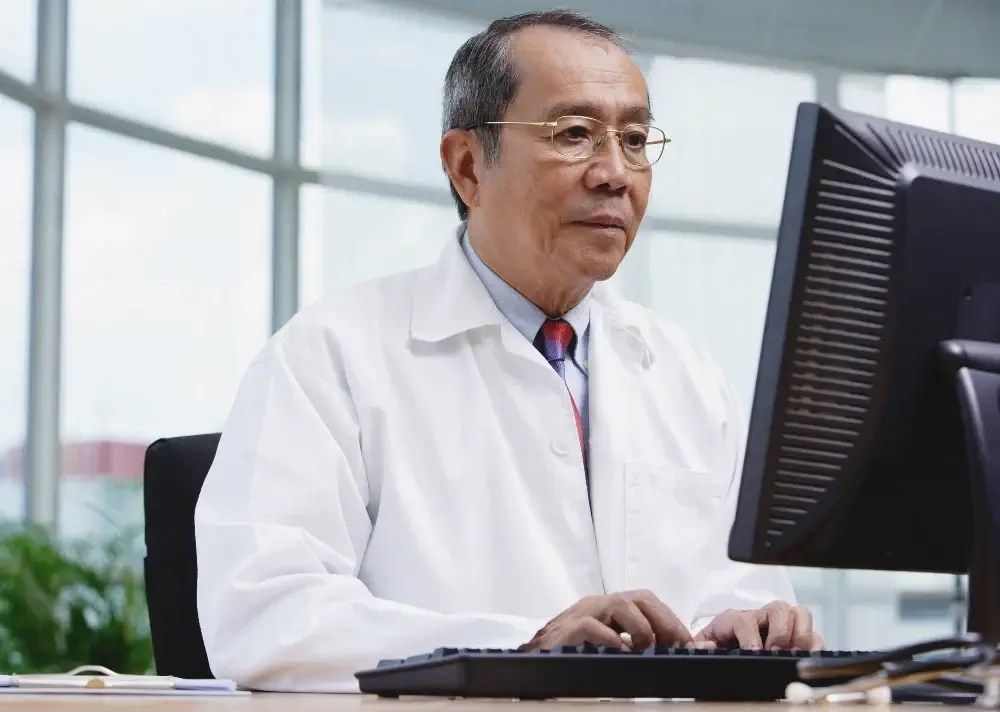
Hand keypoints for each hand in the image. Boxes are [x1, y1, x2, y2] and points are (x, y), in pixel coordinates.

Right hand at [520, 589, 692, 651]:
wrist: (531, 665)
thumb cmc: (570, 656)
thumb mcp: (607, 647)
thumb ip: (631, 644)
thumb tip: (667, 651)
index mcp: (608, 610)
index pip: (647, 602)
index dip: (671, 620)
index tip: (688, 642)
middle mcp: (597, 606)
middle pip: (640, 597)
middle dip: (665, 620)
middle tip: (677, 645)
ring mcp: (581, 615)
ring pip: (619, 603)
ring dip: (641, 628)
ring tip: (647, 649)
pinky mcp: (566, 631)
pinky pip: (592, 626)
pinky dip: (612, 640)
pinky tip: (622, 654)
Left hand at [693, 601, 823, 650]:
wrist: (723, 656)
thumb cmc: (717, 651)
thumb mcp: (703, 648)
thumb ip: (701, 647)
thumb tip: (708, 645)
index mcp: (734, 620)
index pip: (744, 620)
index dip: (750, 636)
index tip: (755, 653)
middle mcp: (759, 618)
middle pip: (778, 608)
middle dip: (780, 631)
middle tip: (776, 653)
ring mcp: (780, 625)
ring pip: (799, 613)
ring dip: (801, 634)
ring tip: (794, 655)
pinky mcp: (795, 638)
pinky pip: (814, 635)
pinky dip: (815, 646)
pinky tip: (808, 660)